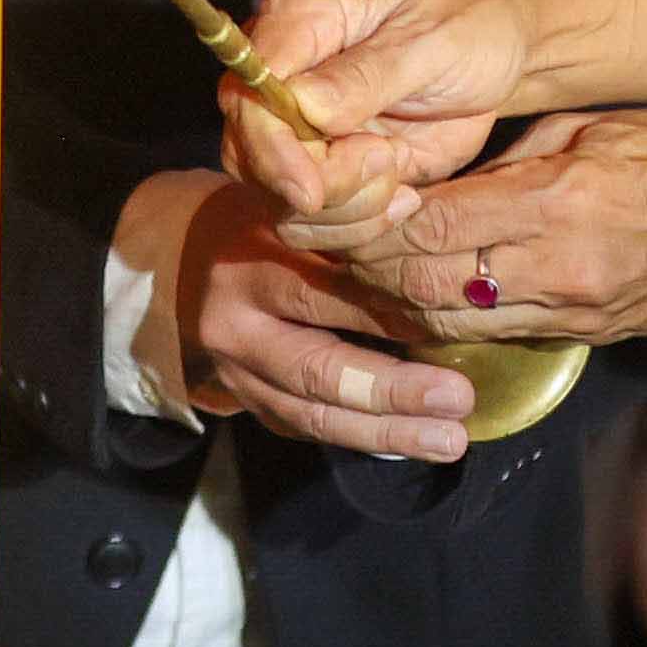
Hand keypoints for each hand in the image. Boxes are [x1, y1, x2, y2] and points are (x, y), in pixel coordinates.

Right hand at [168, 182, 475, 462]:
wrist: (188, 260)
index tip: (447, 325)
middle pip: (317, 369)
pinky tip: (416, 440)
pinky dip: (365, 438)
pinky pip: (309, 427)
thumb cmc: (270, 221)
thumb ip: (352, 220)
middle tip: (458, 399)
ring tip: (449, 440)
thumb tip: (427, 218)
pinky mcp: (251, 403)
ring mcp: (239, 374)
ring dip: (387, 432)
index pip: (320, 294)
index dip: (385, 313)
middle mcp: (237, 327)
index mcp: (251, 266)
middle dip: (392, 390)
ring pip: (314, 414)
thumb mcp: (299, 206)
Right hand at [236, 0, 537, 239]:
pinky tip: (403, 196)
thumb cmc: (468, 26)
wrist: (495, 53)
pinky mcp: (316, 164)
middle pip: (248, 151)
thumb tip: (305, 104)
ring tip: (399, 168)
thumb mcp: (435, 39)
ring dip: (344, 208)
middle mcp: (281, 66)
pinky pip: (310, 221)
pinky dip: (357, 226)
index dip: (270, 146)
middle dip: (320, 183)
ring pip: (274, 196)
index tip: (311, 191)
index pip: (249, 87)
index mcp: (300, 10)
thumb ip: (369, 73)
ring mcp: (293, 121)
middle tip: (389, 161)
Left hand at [342, 111, 646, 344]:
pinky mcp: (582, 334)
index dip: (369, 217)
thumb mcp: (599, 127)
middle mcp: (557, 267)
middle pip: (423, 281)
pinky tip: (420, 288)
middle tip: (327, 233)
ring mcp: (570, 310)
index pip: (432, 224)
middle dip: (364, 262)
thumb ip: (516, 153)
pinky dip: (442, 314)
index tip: (337, 193)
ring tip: (361, 263)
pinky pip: (488, 334)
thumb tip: (442, 172)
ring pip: (446, 319)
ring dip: (394, 296)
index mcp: (561, 201)